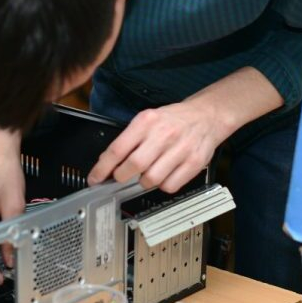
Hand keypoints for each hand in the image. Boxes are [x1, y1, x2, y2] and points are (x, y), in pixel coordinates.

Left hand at [88, 100, 232, 192]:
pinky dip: (162, 185)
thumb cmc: (172, 120)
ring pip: (151, 180)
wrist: (207, 116)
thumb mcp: (146, 120)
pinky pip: (170, 186)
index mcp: (146, 121)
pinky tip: (164, 175)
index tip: (94, 179)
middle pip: (133, 166)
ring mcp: (180, 149)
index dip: (102, 168)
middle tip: (120, 177)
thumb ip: (127, 140)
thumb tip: (106, 161)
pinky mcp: (194, 163)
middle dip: (121, 177)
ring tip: (146, 173)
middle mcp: (163, 134)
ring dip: (143, 182)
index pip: (117, 149)